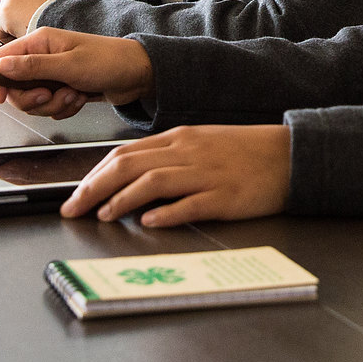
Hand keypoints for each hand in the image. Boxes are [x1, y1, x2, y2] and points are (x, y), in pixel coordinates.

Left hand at [0, 0, 57, 39]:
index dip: (22, 4)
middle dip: (11, 13)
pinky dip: (9, 35)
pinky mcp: (4, 12)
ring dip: (11, 25)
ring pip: (1, 15)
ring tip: (29, 26)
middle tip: (28, 20)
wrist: (63, 22)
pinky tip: (24, 33)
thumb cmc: (62, 14)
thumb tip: (28, 3)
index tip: (31, 10)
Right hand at [0, 26, 152, 117]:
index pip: (0, 59)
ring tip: (74, 94)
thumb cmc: (109, 61)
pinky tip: (80, 97)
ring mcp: (52, 74)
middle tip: (52, 95)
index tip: (1, 98)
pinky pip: (50, 108)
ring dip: (53, 105)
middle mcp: (42, 57)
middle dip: (33, 99)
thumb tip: (1, 66)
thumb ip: (33, 67)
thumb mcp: (69, 64)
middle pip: (15, 88)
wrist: (137, 74)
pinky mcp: (62, 89)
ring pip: (33, 101)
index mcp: (39, 42)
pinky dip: (64, 108)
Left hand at [59, 125, 290, 226]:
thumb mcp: (202, 145)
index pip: (124, 154)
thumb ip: (168, 159)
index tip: (75, 194)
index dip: (94, 174)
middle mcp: (187, 153)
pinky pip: (190, 203)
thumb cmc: (245, 153)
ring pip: (153, 181)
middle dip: (94, 188)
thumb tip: (133, 180)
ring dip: (122, 199)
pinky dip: (166, 213)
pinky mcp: (224, 196)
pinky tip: (149, 222)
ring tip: (104, 215)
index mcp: (179, 139)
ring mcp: (206, 174)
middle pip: (129, 165)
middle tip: (73, 208)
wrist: (289, 155)